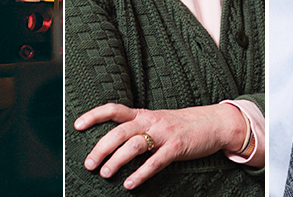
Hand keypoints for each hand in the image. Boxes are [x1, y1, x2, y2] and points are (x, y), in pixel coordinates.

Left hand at [74, 102, 246, 189]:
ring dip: (116, 160)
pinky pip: (155, 162)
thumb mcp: (159, 121)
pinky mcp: (177, 147)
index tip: (77, 126)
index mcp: (145, 114)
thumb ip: (139, 129)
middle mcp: (152, 121)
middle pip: (120, 131)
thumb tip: (113, 146)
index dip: (95, 116)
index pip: (115, 109)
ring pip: (134, 145)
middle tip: (89, 163)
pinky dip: (140, 174)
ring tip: (105, 173)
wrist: (215, 123)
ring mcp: (165, 133)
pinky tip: (130, 184)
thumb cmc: (184, 125)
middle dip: (101, 148)